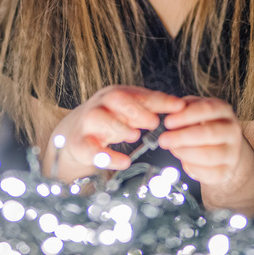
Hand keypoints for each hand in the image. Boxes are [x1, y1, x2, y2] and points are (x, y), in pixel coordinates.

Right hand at [45, 85, 185, 181]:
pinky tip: (124, 161)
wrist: (72, 135)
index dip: (159, 99)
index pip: (139, 93)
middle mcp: (100, 105)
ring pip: (100, 119)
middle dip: (137, 109)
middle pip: (116, 98)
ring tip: (135, 136)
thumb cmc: (109, 122)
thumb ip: (150, 108)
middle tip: (154, 122)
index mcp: (116, 95)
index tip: (179, 106)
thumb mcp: (128, 112)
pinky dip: (107, 156)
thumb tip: (181, 107)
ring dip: (120, 127)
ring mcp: (87, 123)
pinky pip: (91, 149)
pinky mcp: (79, 144)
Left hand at [157, 95, 246, 186]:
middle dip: (182, 137)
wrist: (221, 149)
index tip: (168, 122)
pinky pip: (208, 173)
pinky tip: (184, 161)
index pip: (207, 109)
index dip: (186, 116)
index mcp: (223, 110)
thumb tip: (171, 113)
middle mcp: (232, 130)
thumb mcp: (194, 111)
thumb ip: (183, 109)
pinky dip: (192, 168)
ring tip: (173, 149)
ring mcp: (232, 152)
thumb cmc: (202, 126)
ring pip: (209, 155)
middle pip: (209, 133)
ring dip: (185, 153)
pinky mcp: (227, 171)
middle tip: (163, 139)